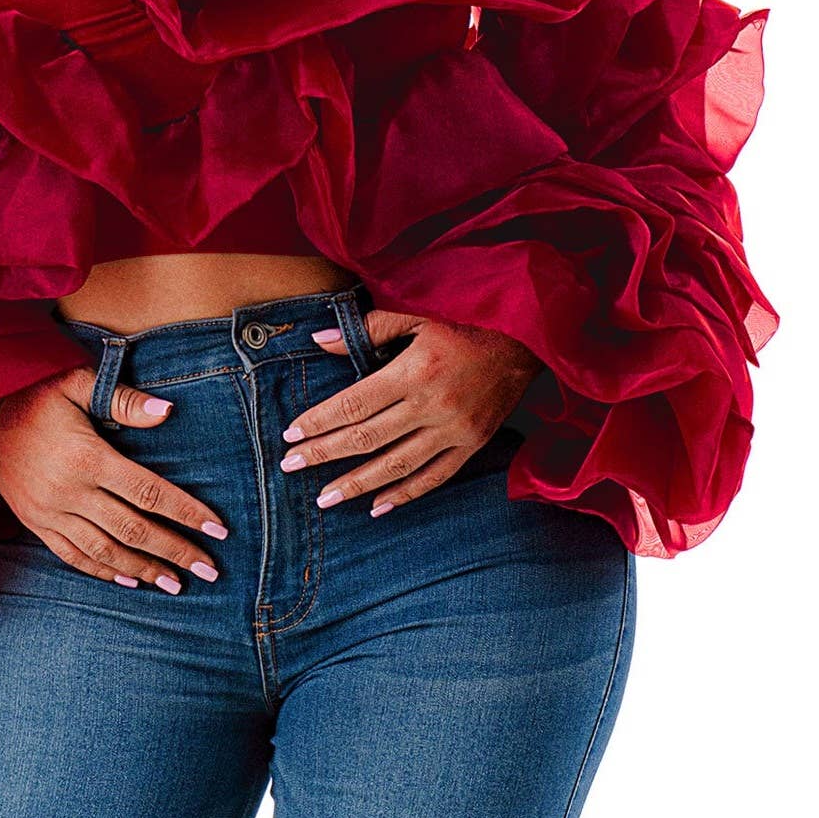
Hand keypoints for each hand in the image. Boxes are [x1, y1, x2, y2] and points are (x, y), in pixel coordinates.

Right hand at [0, 365, 230, 593]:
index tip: (219, 530)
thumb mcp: (78, 382)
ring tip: (175, 583)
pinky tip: (128, 580)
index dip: (187, 512)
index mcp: (87, 456)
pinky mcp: (34, 522)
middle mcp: (69, 491)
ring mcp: (49, 512)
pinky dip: (103, 571)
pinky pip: (73, 555)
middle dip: (175, 551)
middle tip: (210, 569)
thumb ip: (123, 400)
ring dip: (143, 569)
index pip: (149, 492)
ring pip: (105, 550)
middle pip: (133, 529)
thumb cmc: (37, 391)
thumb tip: (168, 411)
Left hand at [287, 310, 540, 515]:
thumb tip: (319, 338)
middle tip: (289, 468)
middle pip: (367, 438)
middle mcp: (433, 405)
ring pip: (398, 465)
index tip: (290, 436)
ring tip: (325, 498)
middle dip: (324, 454)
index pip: (354, 404)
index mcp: (415, 371)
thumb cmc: (468, 316)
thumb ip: (369, 327)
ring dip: (358, 483)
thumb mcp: (418, 311)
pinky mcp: (474, 443)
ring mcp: (456, 430)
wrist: (529, 334)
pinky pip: (436, 477)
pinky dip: (406, 494)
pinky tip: (378, 506)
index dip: (319, 421)